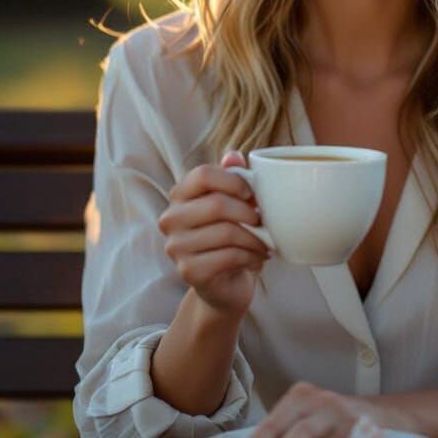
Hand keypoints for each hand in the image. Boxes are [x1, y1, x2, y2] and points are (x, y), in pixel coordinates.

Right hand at [156, 150, 271, 316]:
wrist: (225, 281)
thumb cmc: (229, 234)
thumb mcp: (232, 202)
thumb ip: (231, 176)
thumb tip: (233, 155)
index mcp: (179, 194)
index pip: (203, 174)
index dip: (233, 180)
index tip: (252, 193)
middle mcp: (171, 219)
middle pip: (216, 204)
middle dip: (248, 212)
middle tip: (264, 221)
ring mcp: (176, 246)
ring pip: (226, 232)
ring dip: (254, 237)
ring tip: (266, 241)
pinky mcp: (188, 271)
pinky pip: (228, 256)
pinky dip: (251, 255)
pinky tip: (258, 257)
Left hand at [222, 383, 377, 437]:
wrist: (376, 415)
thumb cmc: (330, 422)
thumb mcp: (306, 420)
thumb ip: (282, 436)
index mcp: (299, 396)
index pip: (269, 423)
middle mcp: (318, 400)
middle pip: (285, 427)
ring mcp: (338, 413)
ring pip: (308, 432)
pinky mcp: (358, 427)